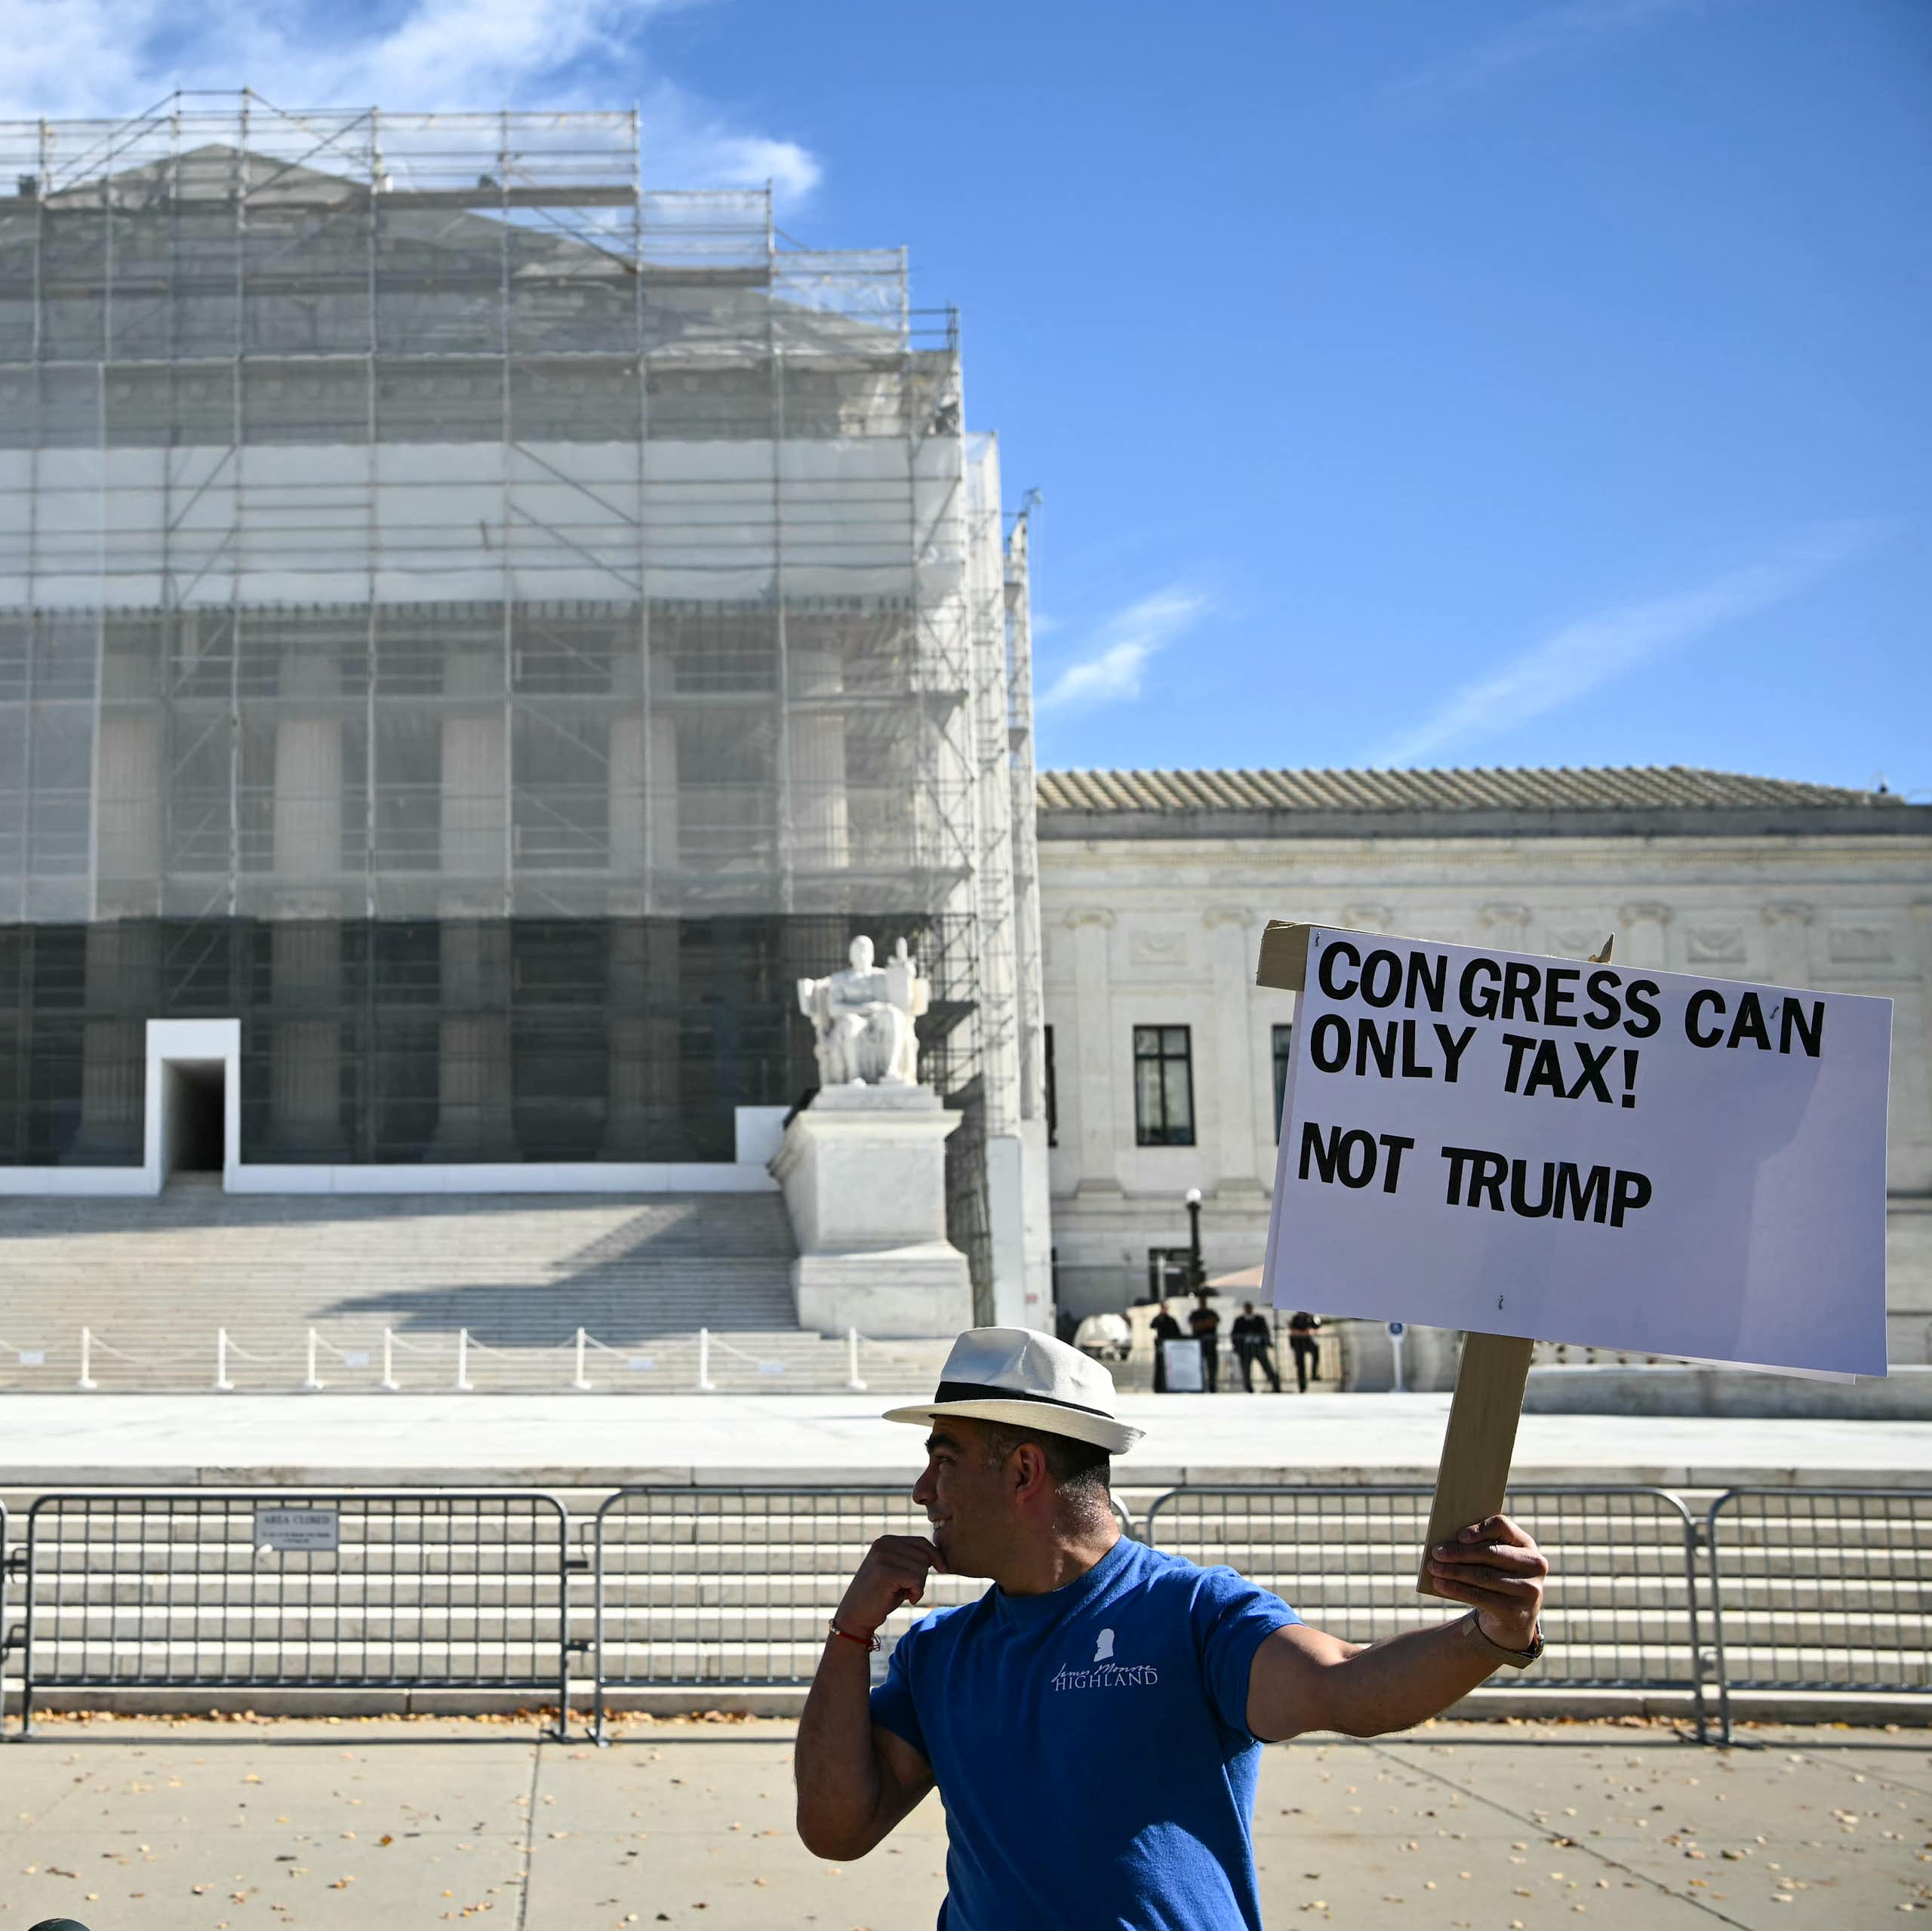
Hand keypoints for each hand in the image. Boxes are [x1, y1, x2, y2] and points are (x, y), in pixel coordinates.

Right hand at [834, 1534, 943, 1639]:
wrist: (856, 1617)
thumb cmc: (881, 1596)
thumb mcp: (898, 1572)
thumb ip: (913, 1560)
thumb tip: (940, 1555)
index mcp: (886, 1541)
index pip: (921, 1542)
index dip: (936, 1556)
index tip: (943, 1569)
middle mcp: (883, 1544)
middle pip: (924, 1555)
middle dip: (923, 1575)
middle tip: (910, 1590)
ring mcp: (882, 1556)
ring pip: (922, 1568)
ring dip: (920, 1586)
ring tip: (906, 1594)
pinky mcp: (884, 1572)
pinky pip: (916, 1580)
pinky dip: (917, 1593)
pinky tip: (907, 1599)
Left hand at [1426, 1513, 1546, 1650]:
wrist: (1513, 1619)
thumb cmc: (1497, 1578)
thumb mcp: (1496, 1561)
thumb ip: (1480, 1547)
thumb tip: (1445, 1542)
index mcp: (1526, 1544)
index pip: (1502, 1526)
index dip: (1479, 1529)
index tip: (1459, 1536)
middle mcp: (1533, 1565)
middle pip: (1491, 1553)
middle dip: (1460, 1553)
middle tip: (1436, 1553)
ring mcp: (1529, 1590)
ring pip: (1484, 1576)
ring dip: (1454, 1571)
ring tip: (1434, 1568)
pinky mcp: (1516, 1611)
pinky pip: (1481, 1597)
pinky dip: (1457, 1589)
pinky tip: (1440, 1584)